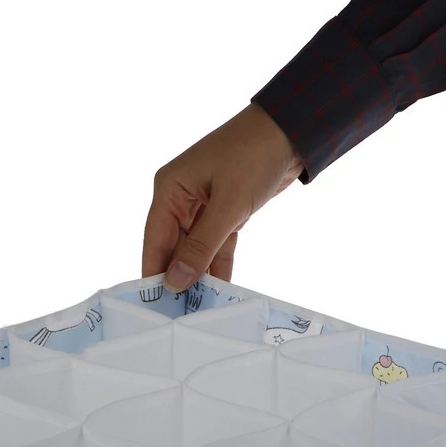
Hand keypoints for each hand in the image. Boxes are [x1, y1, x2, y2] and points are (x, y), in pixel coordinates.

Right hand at [142, 102, 304, 291]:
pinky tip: (219, 290)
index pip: (154, 240)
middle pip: (172, 248)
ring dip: (199, 275)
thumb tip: (176, 280)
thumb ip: (201, 245)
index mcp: (169, 189)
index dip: (154, 272)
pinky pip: (215, 245)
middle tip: (179, 314)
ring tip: (199, 308)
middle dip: (178, 278)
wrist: (291, 132)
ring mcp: (201, 206)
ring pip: (194, 250)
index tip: (154, 305)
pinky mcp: (223, 212)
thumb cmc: (254, 156)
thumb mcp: (228, 205)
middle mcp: (180, 198)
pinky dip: (218, 265)